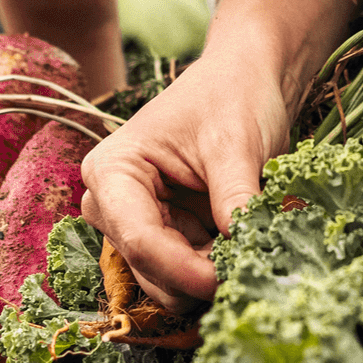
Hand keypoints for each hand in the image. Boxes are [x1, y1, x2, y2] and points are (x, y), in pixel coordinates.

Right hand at [81, 47, 286, 306]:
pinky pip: (184, 273)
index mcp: (112, 170)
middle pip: (147, 267)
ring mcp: (135, 222)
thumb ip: (236, 196)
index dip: (183, 269)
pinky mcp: (164, 234)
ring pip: (165, 281)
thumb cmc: (233, 96)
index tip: (227, 279)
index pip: (139, 239)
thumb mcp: (237, 144)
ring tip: (251, 247)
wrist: (245, 80)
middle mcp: (111, 202)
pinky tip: (243, 245)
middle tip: (250, 262)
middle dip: (197, 275)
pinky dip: (214, 269)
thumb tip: (245, 247)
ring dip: (207, 275)